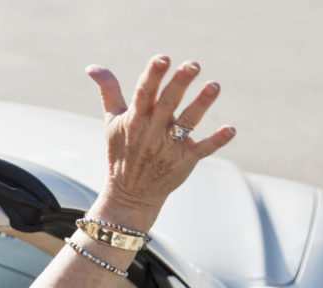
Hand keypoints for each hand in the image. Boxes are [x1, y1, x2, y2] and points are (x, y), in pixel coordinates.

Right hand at [86, 56, 236, 230]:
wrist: (129, 194)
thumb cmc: (122, 151)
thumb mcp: (112, 122)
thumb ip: (108, 91)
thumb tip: (91, 67)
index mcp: (135, 119)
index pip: (144, 93)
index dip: (153, 76)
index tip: (163, 58)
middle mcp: (152, 131)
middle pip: (168, 103)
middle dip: (179, 83)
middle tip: (193, 64)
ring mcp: (169, 147)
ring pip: (187, 122)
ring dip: (201, 104)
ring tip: (214, 85)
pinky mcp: (184, 161)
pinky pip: (202, 149)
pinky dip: (217, 141)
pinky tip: (231, 129)